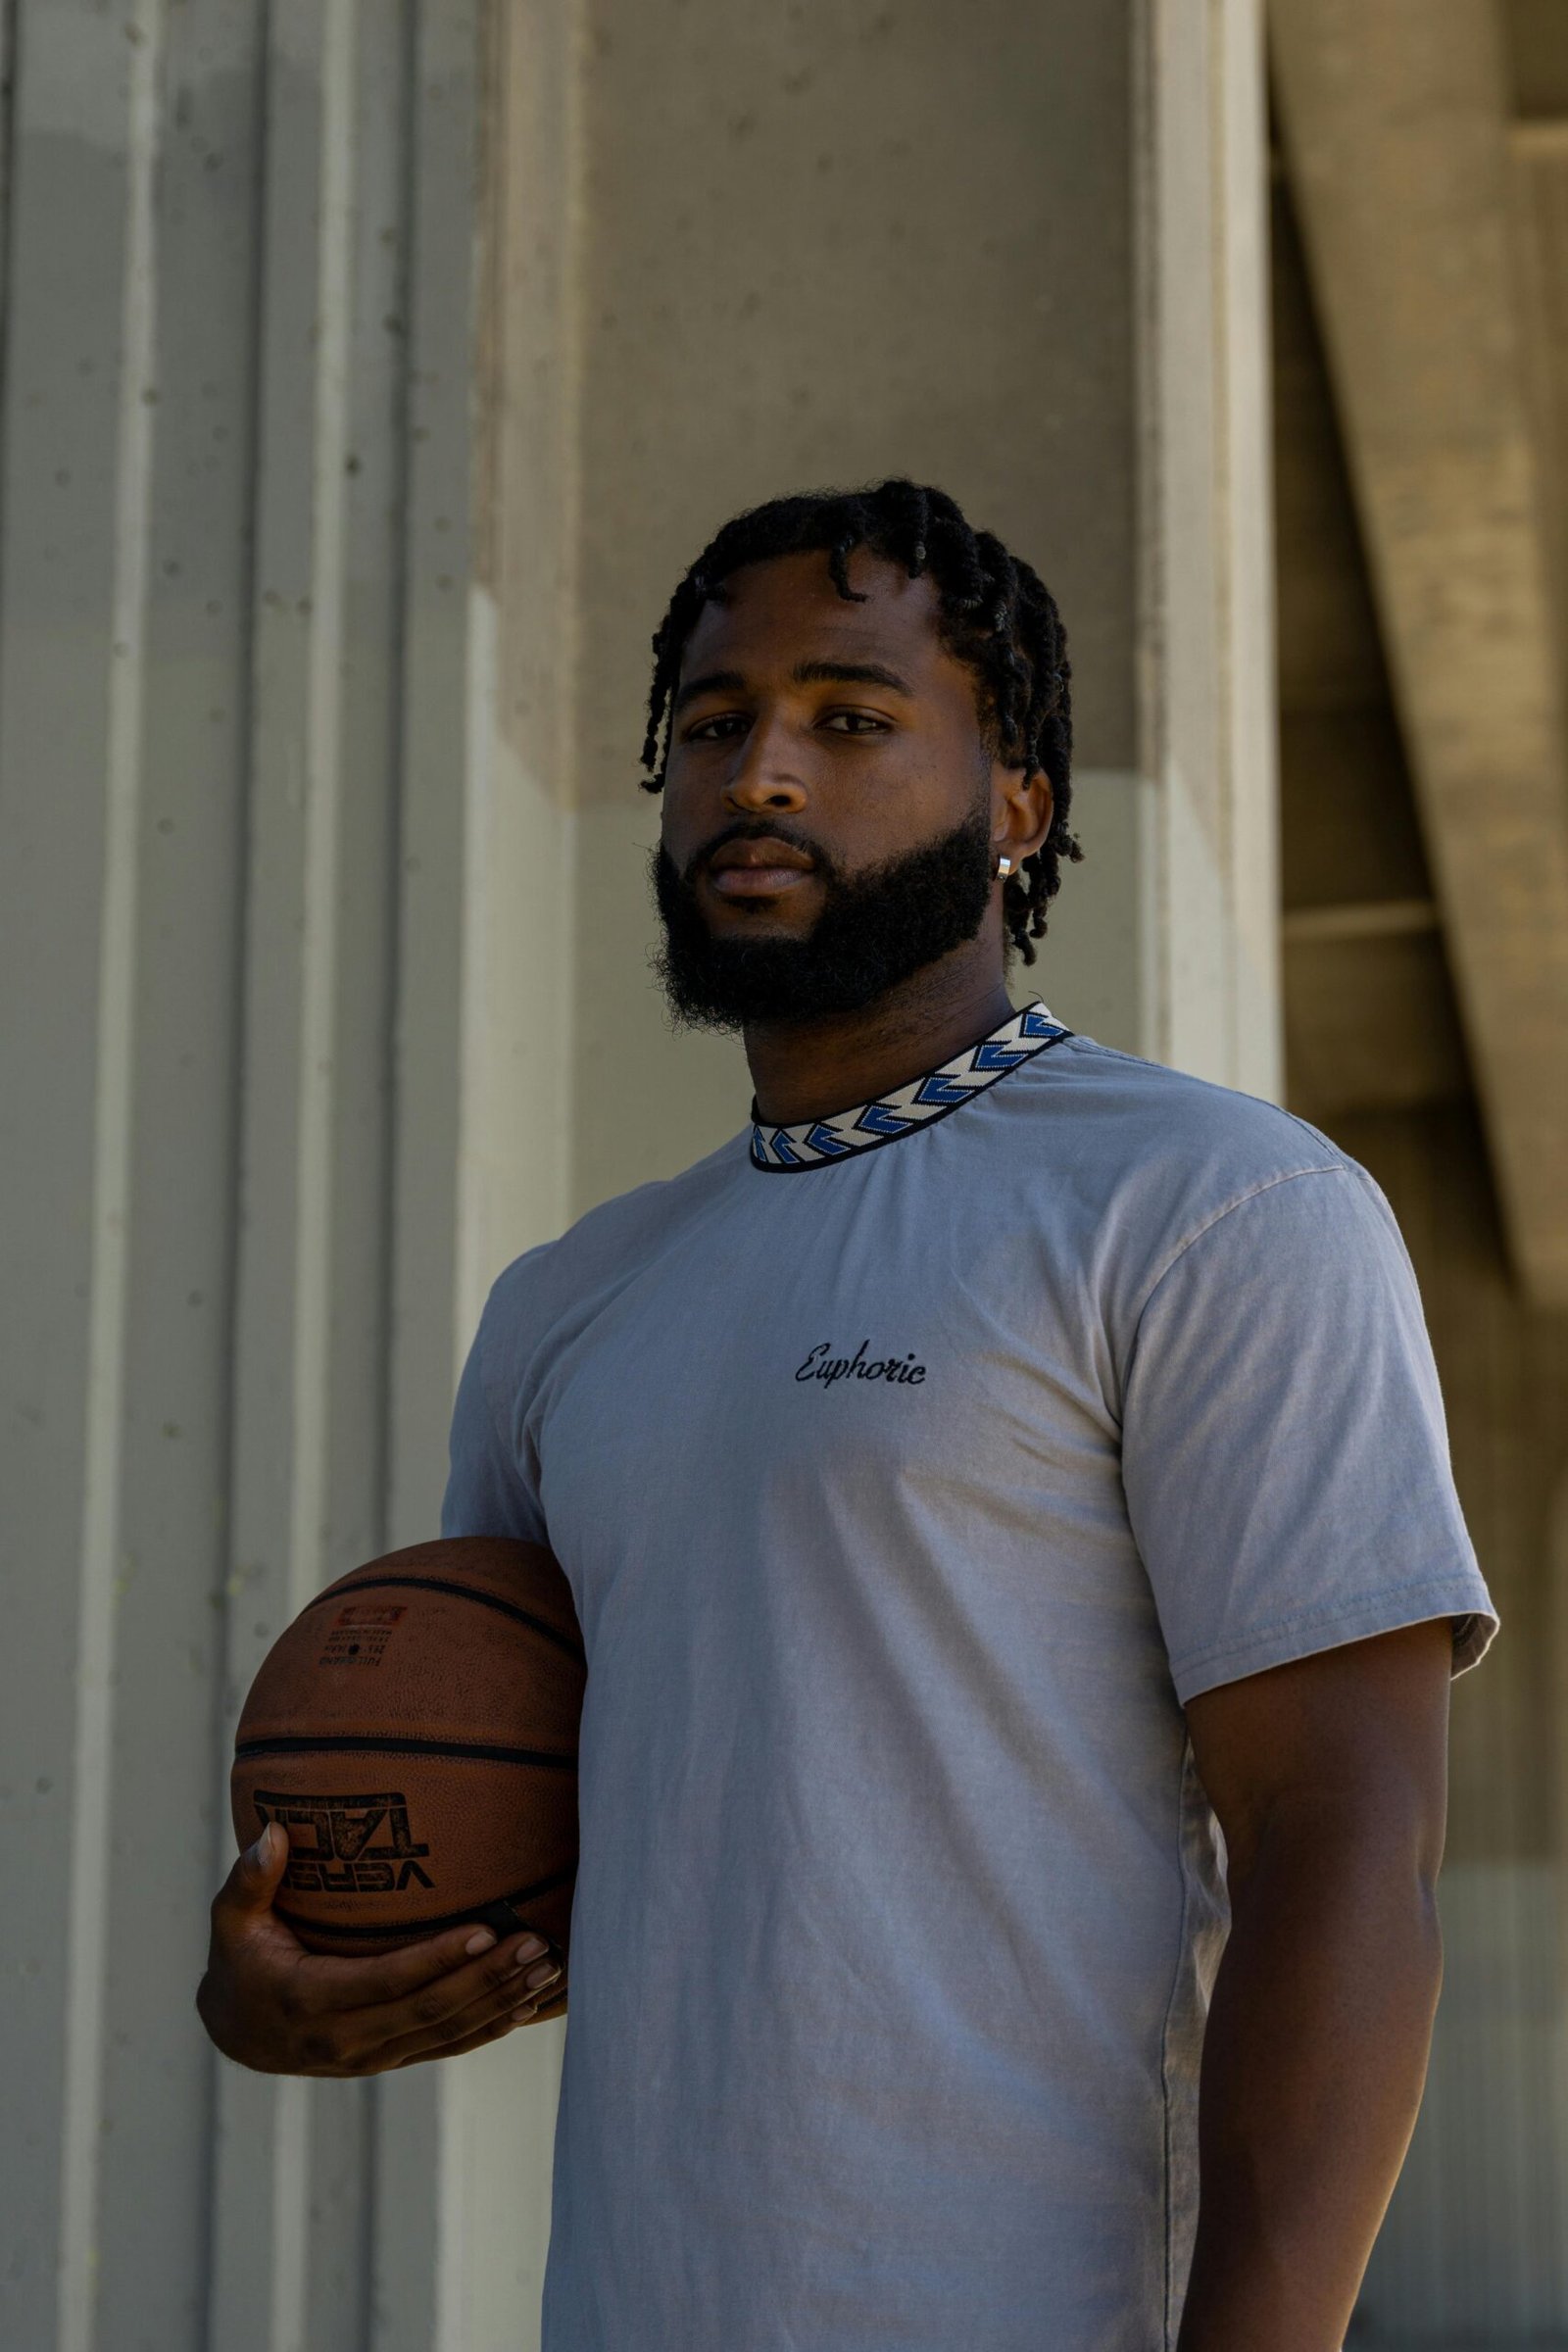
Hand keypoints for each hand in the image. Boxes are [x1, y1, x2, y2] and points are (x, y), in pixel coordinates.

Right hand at [196, 1822, 565, 2074]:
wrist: (238, 2031)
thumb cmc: (240, 1959)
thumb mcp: (231, 1920)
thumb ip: (250, 1878)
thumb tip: (272, 1831)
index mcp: (309, 2000)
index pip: (386, 1981)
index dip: (436, 1959)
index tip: (483, 1929)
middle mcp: (343, 2040)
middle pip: (430, 2011)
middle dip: (488, 1978)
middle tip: (537, 1943)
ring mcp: (370, 2057)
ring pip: (447, 2034)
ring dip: (501, 2002)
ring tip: (549, 1967)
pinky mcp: (388, 2060)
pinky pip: (447, 2047)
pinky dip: (489, 2028)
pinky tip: (529, 2005)